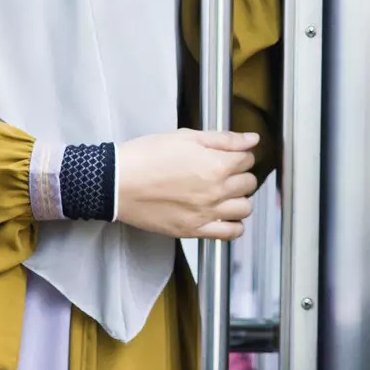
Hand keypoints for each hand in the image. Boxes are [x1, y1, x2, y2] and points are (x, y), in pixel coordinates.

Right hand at [115, 129, 261, 239]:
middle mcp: (216, 191)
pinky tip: (224, 216)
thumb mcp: (186, 136)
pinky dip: (234, 226)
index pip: (247, 159)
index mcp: (216, 164)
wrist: (118, 182)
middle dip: (241, 175)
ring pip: (244, 209)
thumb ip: (223, 139)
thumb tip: (252, 140)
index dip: (240, 154)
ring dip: (239, 199)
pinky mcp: (194, 230)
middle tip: (225, 172)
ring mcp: (207, 213)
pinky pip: (230, 233)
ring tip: (225, 194)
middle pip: (248, 183)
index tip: (230, 155)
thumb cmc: (147, 156)